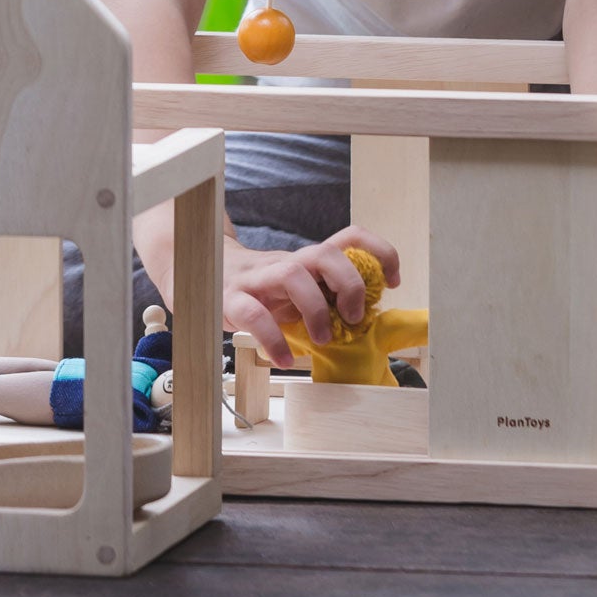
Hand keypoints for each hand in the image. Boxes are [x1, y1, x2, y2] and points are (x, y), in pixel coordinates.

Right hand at [223, 225, 399, 365]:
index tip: (392, 282)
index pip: (349, 237)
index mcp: (307, 261)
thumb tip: (365, 319)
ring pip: (292, 274)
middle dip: (349, 283)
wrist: (204, 273)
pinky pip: (253, 314)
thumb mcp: (298, 291)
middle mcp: (286, 263)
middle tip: (353, 317)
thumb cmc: (262, 290)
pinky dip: (272, 339)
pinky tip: (283, 359)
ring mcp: (258, 279)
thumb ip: (326, 297)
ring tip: (321, 340)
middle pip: (325, 252)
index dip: (379, 252)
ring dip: (315, 309)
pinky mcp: (231, 299)